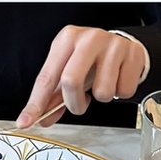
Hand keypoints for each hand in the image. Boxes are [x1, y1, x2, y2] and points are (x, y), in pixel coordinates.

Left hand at [16, 26, 146, 126]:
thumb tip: (41, 118)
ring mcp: (113, 45)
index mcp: (67, 39)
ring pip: (102, 91)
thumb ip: (54, 95)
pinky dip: (120, 94)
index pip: (47, 76)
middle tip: (79, 105)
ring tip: (103, 85)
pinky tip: (117, 79)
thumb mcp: (69, 69)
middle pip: (71, 81)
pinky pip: (123, 91)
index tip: (27, 121)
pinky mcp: (133, 54)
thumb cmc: (91, 59)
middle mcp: (89, 38)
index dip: (37, 102)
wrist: (122, 44)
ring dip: (101, 98)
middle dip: (74, 103)